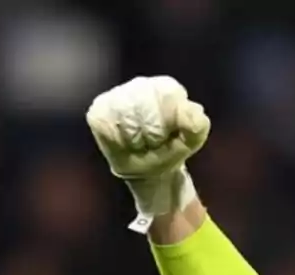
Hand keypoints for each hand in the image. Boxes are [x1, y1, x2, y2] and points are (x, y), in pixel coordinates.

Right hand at [86, 76, 210, 233]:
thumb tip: (192, 108)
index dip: (170, 121)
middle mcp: (139, 85)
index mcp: (166, 88)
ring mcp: (116, 96)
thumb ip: (197, 124)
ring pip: (124, 115)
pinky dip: (119, 141)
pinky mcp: (97, 111)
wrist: (151, 169)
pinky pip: (107, 125)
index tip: (172, 135)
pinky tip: (126, 143)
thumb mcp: (192, 140)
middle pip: (144, 105)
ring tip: (141, 143)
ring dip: (135, 138)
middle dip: (153, 133)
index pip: (168, 95)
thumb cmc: (171, 148)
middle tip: (155, 143)